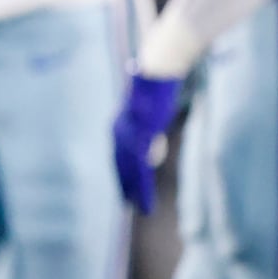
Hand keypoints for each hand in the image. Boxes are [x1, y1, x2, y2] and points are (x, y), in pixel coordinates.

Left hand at [113, 74, 181, 213]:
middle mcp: (120, 131)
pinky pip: (140, 168)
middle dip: (124, 184)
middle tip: (127, 203)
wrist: (158, 70)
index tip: (124, 188)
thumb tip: (149, 156)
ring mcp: (129, 135)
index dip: (122, 172)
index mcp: (120, 125)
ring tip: (139, 208)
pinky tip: (145, 199)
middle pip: (121, 164)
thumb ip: (148, 133)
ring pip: (130, 171)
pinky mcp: (140, 136)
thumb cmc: (157, 84)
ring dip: (134, 191)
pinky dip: (142, 186)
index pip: (120, 154)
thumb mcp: (151, 110)